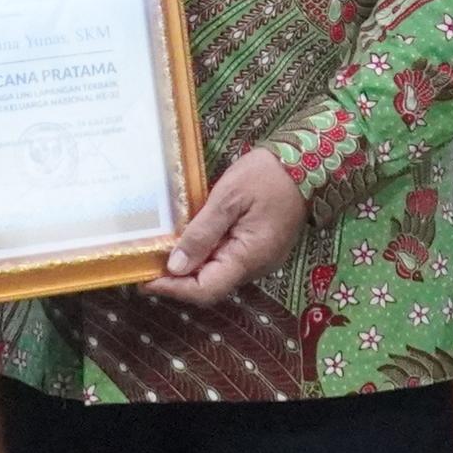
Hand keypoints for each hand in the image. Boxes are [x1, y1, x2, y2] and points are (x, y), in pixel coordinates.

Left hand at [145, 147, 303, 304]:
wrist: (308, 161)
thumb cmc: (267, 175)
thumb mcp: (228, 198)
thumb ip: (202, 233)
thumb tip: (175, 267)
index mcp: (248, 257)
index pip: (205, 290)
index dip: (173, 289)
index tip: (144, 279)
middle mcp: (255, 267)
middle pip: (210, 286)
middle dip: (178, 279)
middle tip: (146, 263)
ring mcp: (260, 259)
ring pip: (218, 274)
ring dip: (190, 267)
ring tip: (162, 251)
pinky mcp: (260, 248)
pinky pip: (228, 260)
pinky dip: (206, 256)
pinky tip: (189, 240)